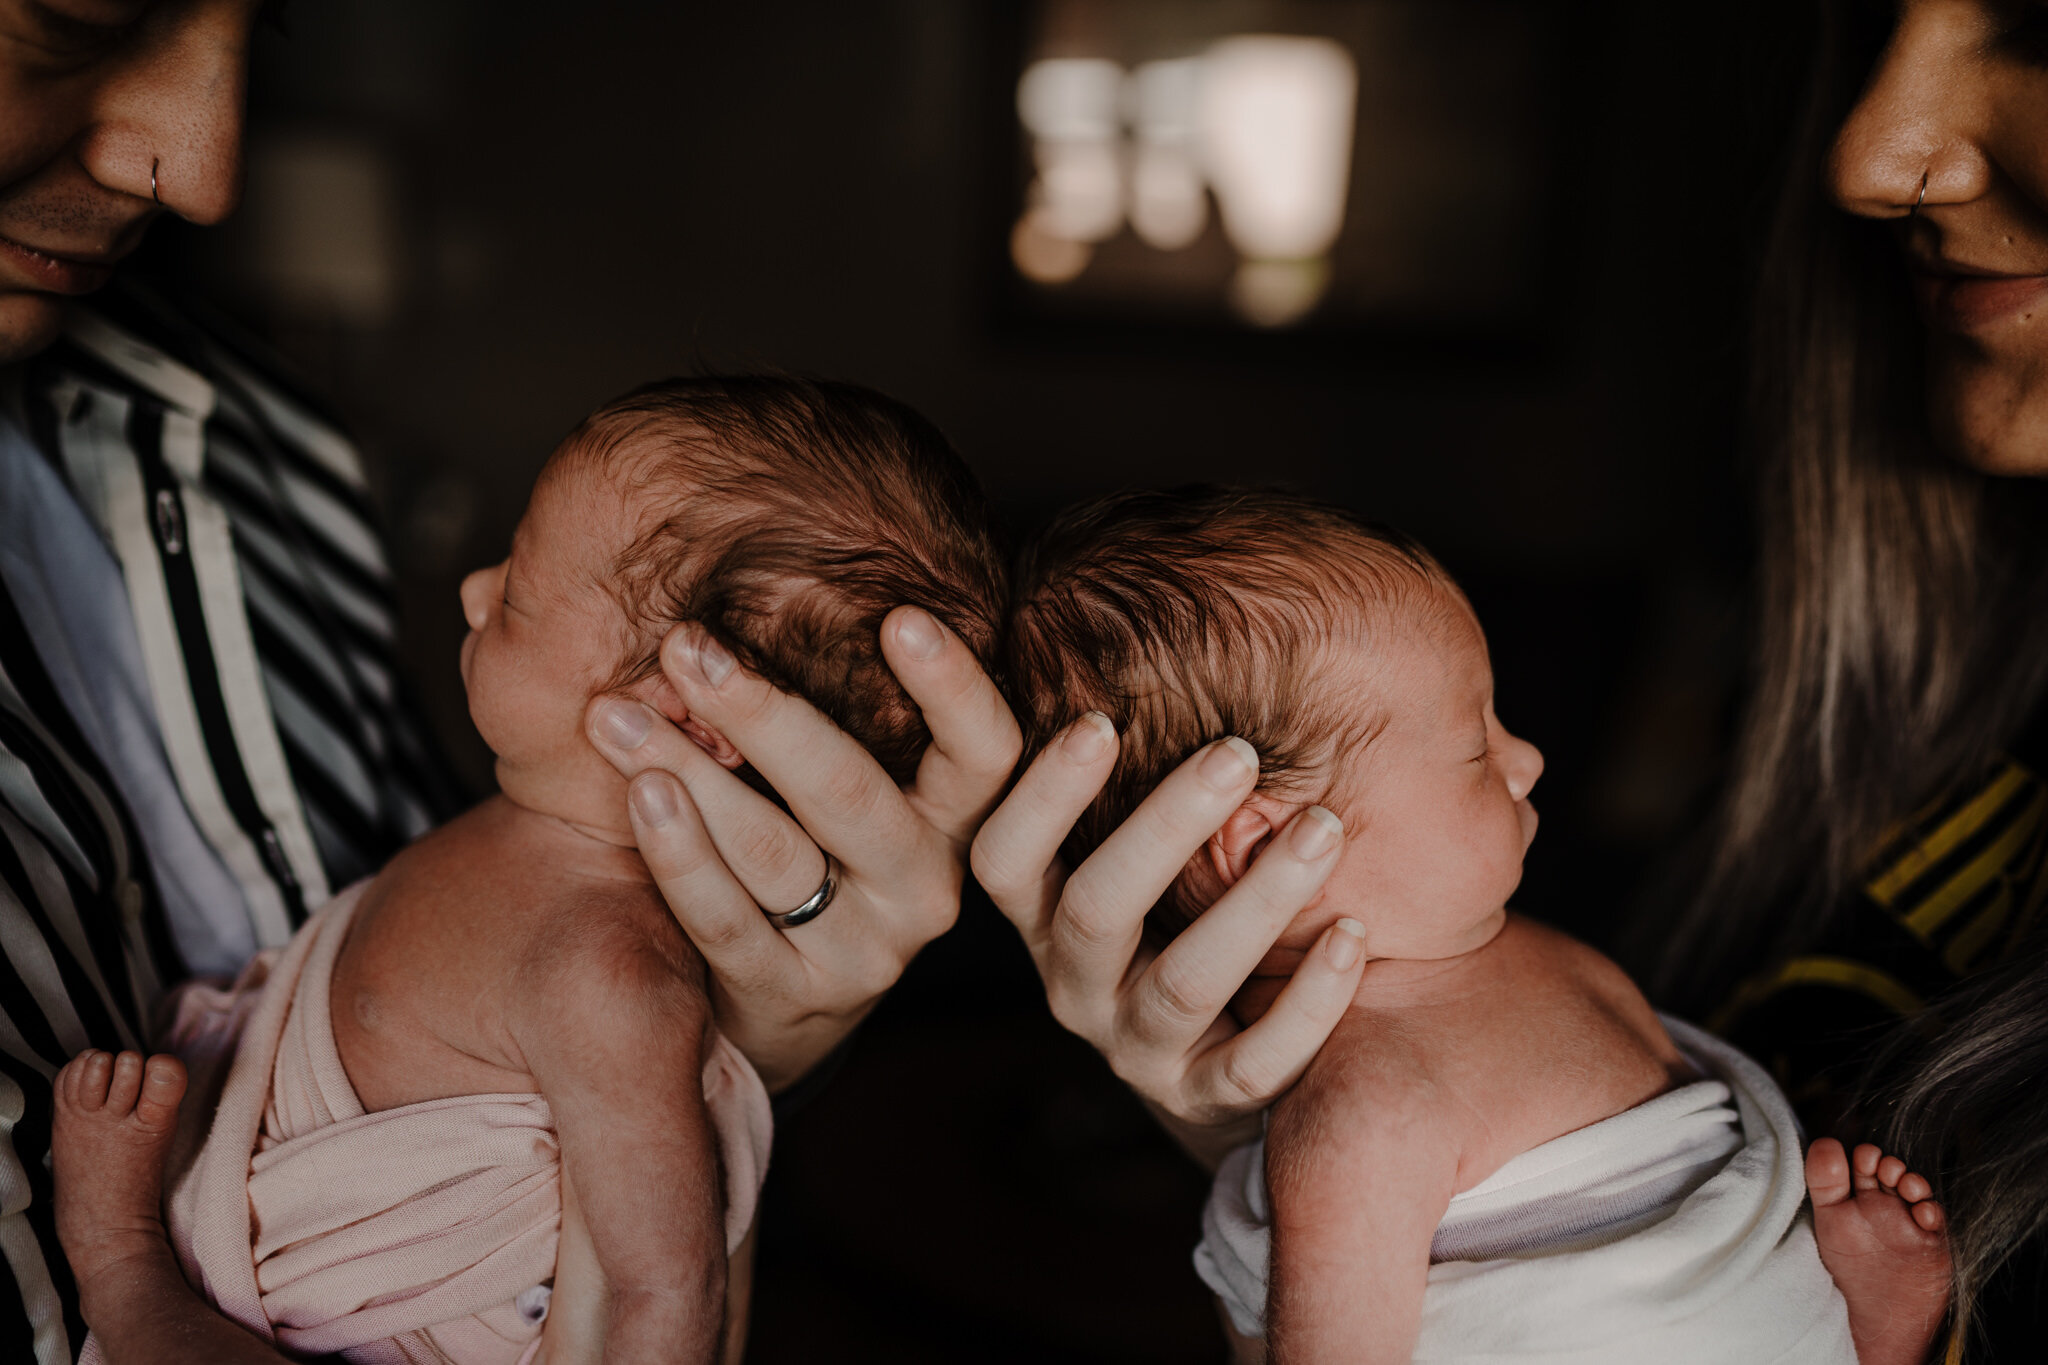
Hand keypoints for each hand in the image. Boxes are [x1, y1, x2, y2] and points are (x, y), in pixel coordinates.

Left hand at [586, 606, 1019, 1092]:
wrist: (785, 1001)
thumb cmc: (818, 853)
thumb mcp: (854, 791)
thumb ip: (846, 714)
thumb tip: (752, 603)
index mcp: (955, 821)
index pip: (984, 750)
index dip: (954, 687)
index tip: (900, 617)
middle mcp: (925, 886)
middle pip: (851, 793)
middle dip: (763, 713)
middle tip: (687, 646)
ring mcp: (863, 951)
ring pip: (775, 851)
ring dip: (690, 772)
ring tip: (620, 715)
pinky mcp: (791, 998)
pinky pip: (726, 919)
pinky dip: (677, 853)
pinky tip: (640, 794)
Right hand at [971, 717, 1366, 1169]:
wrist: (1217, 1057)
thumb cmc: (1176, 907)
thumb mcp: (1134, 847)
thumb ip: (1126, 761)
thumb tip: (1136, 612)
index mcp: (1040, 913)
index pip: (1004, 855)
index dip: (1041, 794)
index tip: (1097, 720)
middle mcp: (1073, 983)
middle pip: (1094, 909)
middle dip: (1164, 828)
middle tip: (1237, 749)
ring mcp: (1137, 1048)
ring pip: (1184, 983)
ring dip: (1257, 902)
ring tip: (1327, 827)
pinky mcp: (1207, 1099)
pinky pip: (1256, 1064)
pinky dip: (1308, 1001)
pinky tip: (1357, 934)